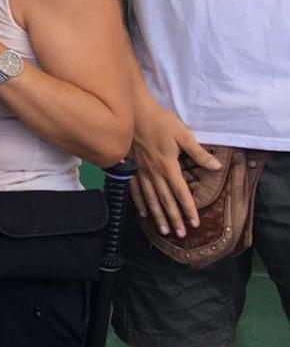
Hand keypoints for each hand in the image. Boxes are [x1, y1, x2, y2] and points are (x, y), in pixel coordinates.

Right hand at [129, 95, 220, 237]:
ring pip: (150, 198)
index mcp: (168, 165)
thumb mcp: (182, 134)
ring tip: (164, 230)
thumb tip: (216, 167)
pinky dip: (139, 203)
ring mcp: (140, 172)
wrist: (132, 112)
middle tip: (180, 234)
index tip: (194, 223)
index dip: (188, 208)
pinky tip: (143, 213)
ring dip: (158, 215)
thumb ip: (198, 153)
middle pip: (165, 200)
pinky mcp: (130, 168)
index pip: (180, 192)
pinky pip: (134, 190)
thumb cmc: (159, 121)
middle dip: (174, 218)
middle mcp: (153, 173)